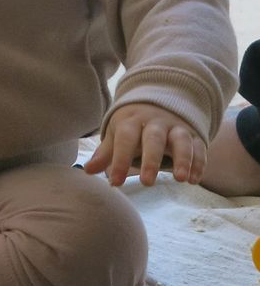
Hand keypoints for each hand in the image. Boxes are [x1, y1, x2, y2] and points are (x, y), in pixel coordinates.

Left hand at [84, 102, 206, 187]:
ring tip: (181, 179)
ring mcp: (176, 128)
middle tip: (147, 183)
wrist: (159, 101)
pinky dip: (199, 162)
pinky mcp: (193, 135)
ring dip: (183, 159)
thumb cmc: (132, 125)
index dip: (119, 160)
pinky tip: (194, 180)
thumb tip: (88, 171)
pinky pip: (198, 147)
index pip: (125, 139)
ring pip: (181, 140)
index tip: (114, 183)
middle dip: (151, 160)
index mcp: (132, 121)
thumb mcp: (117, 133)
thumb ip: (105, 153)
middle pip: (154, 138)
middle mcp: (156, 122)